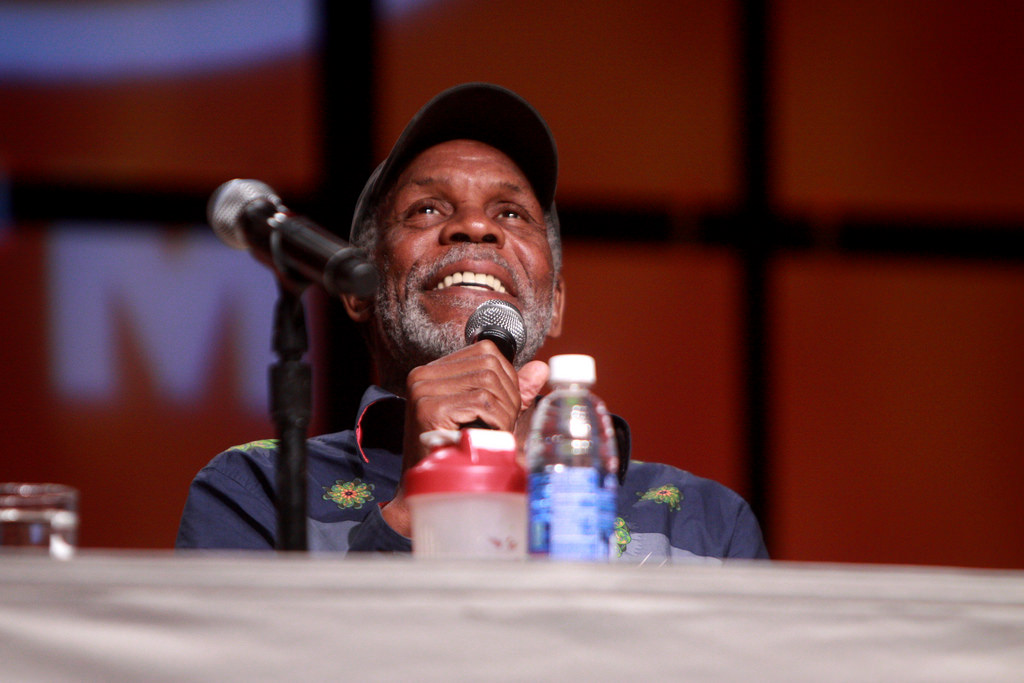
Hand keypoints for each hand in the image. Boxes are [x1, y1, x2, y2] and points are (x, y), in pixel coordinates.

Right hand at [380, 341, 548, 536]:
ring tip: (494, 432)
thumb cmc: (456, 453)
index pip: (485, 352)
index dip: (507, 377)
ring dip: (503, 411)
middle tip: (503, 425)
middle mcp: (423, 375)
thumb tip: (540, 368)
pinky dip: (496, 421)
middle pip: (489, 365)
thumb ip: (510, 390)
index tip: (505, 406)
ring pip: (488, 382)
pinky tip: (487, 437)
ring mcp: (423, 390)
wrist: (429, 488)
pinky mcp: (429, 409)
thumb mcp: (485, 415)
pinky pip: (481, 402)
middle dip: (508, 396)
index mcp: (433, 371)